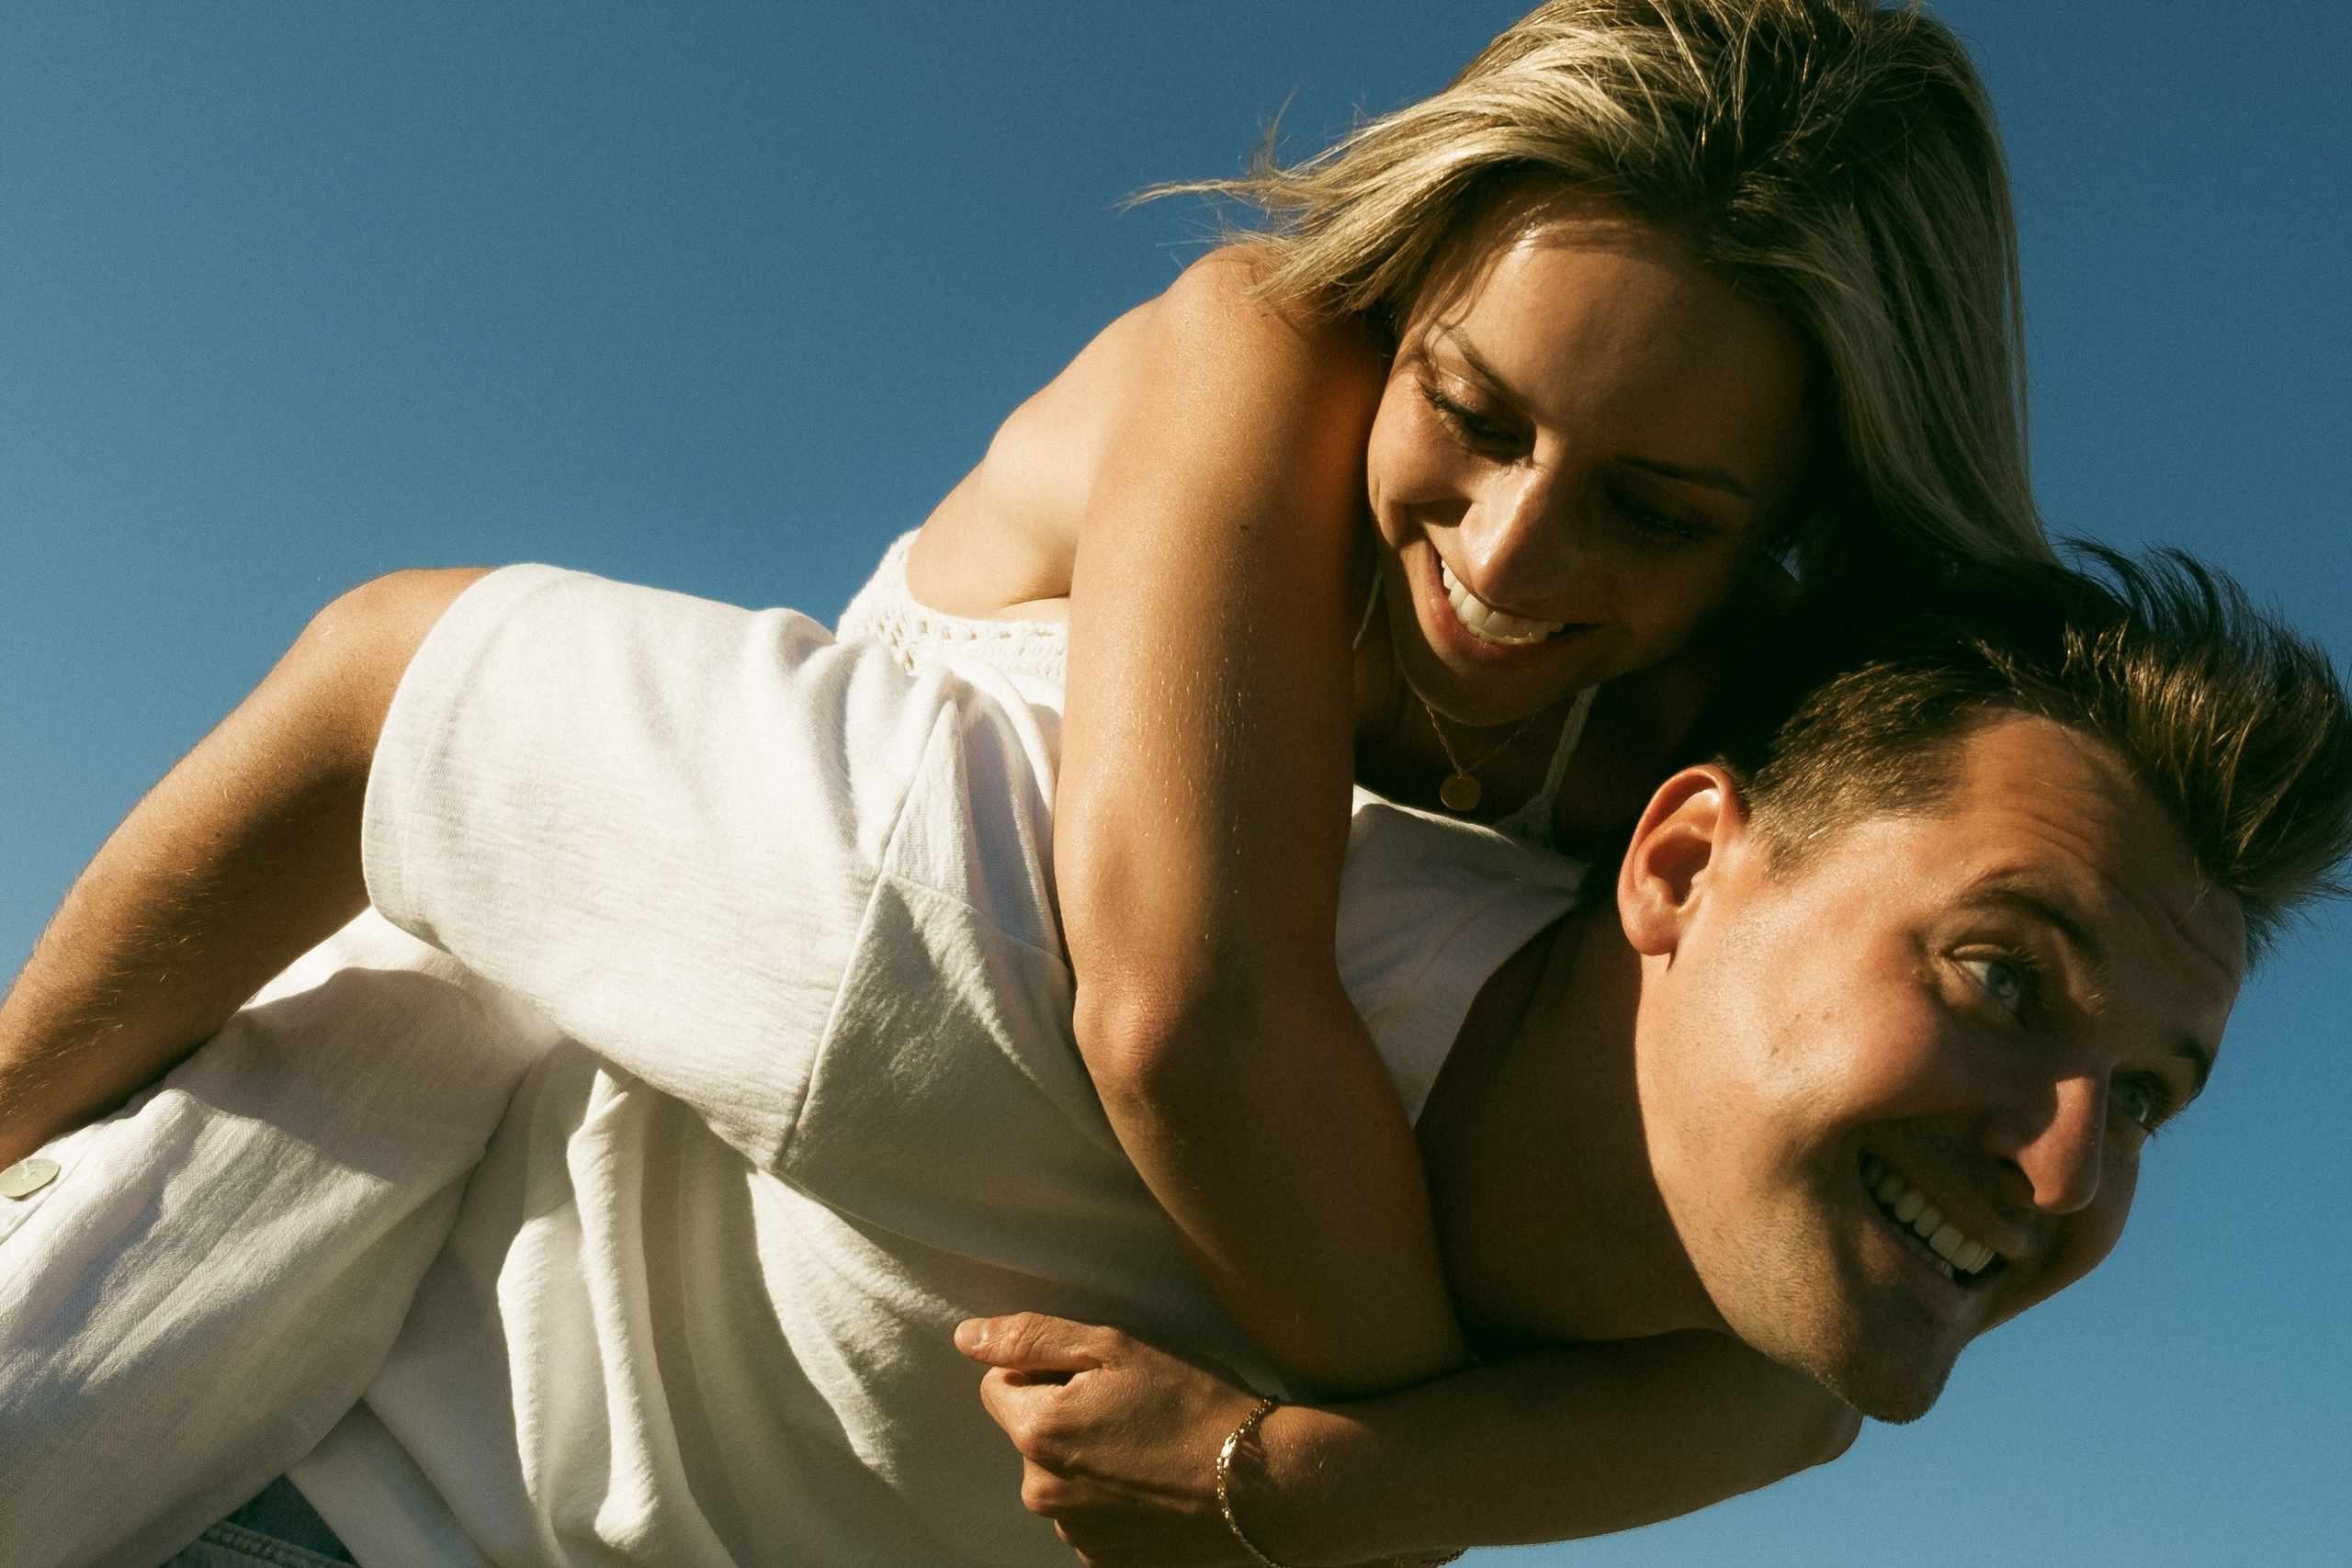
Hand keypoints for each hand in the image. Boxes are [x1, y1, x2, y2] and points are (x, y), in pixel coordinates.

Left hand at [958, 1312, 1272, 1567]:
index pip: (998, 1386)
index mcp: (1037, 1434)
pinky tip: (1158, 1484)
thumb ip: (1032, 1338)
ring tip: (1153, 1447)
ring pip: (1063, 1478)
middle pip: (1031, 1436)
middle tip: (1132, 1407)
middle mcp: (1043, 1494)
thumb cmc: (1194, 1404)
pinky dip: (1116, 1501)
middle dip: (1066, 1416)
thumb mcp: (1116, 1348)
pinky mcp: (1108, 1565)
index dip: (1044, 1370)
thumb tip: (966, 1338)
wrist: (1265, 1486)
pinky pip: (1093, 1518)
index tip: (1097, 1374)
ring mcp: (1075, 1537)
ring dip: (1092, 1460)